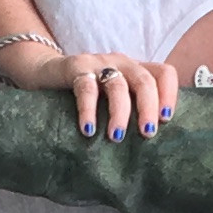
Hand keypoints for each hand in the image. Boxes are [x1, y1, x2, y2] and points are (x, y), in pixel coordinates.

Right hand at [0, 37, 179, 140]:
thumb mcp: (111, 100)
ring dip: (120, 112)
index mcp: (135, 70)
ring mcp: (97, 63)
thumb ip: (130, 113)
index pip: (163, 73)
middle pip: (144, 80)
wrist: (43, 73)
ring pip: (117, 84)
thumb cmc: (85, 95)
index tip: (166, 120)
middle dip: (148, 108)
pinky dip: (88, 110)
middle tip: (146, 134)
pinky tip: (88, 129)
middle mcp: (120, 62)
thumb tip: (151, 149)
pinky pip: (85, 87)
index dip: (170, 94)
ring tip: (116, 137)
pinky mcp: (75, 67)